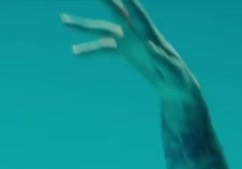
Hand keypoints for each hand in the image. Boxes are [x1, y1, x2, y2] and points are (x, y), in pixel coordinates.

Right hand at [61, 0, 199, 102]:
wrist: (177, 88)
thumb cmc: (178, 79)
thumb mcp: (172, 71)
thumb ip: (162, 59)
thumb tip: (149, 46)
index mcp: (150, 36)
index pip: (138, 14)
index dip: (129, 2)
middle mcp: (137, 34)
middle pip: (116, 12)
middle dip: (105, 0)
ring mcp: (129, 41)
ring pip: (102, 29)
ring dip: (83, 26)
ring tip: (62, 21)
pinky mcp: (125, 52)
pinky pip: (103, 48)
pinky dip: (89, 51)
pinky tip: (74, 54)